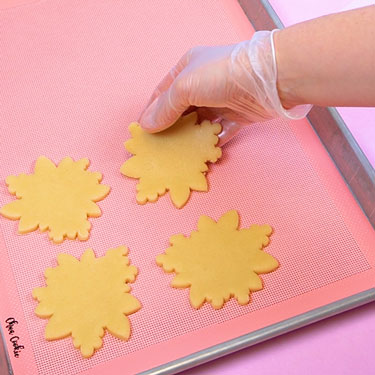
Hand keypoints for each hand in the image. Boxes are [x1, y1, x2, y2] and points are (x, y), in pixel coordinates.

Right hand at [139, 31, 310, 143]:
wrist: (266, 80)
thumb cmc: (221, 74)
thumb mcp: (185, 86)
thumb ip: (165, 108)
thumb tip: (146, 126)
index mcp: (188, 68)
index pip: (163, 92)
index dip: (152, 110)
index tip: (144, 131)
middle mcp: (203, 84)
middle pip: (181, 110)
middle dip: (170, 127)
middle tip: (159, 147)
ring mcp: (221, 100)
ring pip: (199, 123)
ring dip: (190, 138)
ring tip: (177, 154)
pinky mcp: (237, 116)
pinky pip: (219, 133)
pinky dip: (211, 143)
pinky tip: (202, 154)